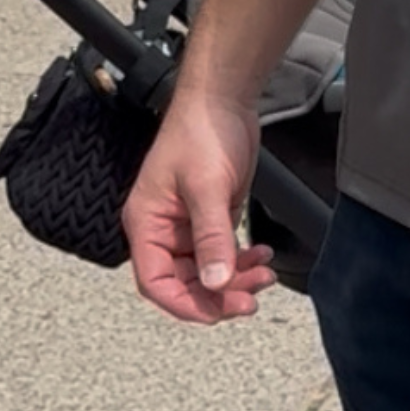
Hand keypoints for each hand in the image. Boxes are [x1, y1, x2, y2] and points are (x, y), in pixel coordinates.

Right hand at [123, 90, 276, 324]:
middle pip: (185, 282)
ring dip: (234, 279)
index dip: (183, 304)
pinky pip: (223, 252)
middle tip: (249, 299)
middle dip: (218, 293)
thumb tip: (215, 283)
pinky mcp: (211, 215)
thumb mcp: (207, 187)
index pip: (155, 282)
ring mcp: (188, 224)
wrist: (224, 98)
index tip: (215, 311)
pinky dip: (242, 260)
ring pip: (207, 270)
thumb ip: (212, 238)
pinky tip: (261, 257)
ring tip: (263, 276)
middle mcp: (164, 229)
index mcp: (146, 223)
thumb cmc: (201, 131)